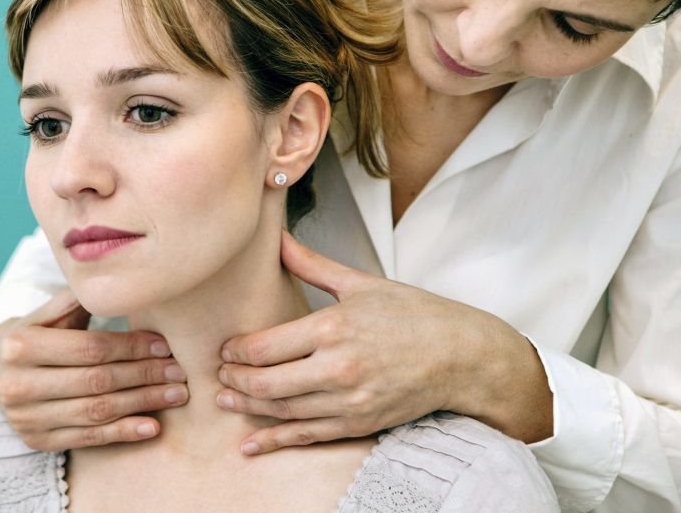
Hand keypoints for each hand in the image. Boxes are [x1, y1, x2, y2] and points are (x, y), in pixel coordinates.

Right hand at [0, 288, 188, 450]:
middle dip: (144, 375)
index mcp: (21, 345)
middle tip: (179, 371)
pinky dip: (123, 432)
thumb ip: (77, 300)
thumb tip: (118, 283)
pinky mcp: (38, 440)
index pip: (89, 348)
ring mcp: (26, 417)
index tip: (164, 345)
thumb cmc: (36, 334)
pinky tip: (151, 426)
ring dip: (142, 403)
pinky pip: (88, 438)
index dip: (131, 347)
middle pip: (96, 381)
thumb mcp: (48, 312)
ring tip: (176, 395)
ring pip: (96, 411)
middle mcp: (18, 384)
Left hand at [216, 231, 552, 454]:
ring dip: (246, 408)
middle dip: (233, 380)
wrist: (463, 356)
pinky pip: (306, 436)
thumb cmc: (416, 315)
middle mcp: (337, 368)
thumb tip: (278, 238)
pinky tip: (252, 443)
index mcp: (333, 327)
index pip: (264, 347)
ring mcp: (348, 402)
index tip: (224, 349)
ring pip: (280, 411)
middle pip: (264, 383)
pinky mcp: (358, 425)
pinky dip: (275, 441)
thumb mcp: (362, 283)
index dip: (235, 352)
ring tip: (226, 400)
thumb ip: (312, 264)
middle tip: (217, 375)